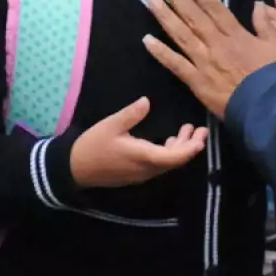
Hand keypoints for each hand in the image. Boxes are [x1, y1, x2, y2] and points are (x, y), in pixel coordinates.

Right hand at [69, 97, 208, 188]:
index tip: (201, 136)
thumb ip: (131, 114)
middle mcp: (146, 169)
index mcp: (143, 156)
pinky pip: (159, 165)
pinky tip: (168, 141)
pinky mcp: (136, 173)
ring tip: (186, 130)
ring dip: (180, 149)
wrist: (75, 169)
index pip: (175, 157)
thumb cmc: (93, 146)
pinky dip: (169, 153)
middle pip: (175, 161)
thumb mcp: (110, 125)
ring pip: (168, 163)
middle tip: (200, 130)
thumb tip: (147, 101)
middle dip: (190, 146)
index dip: (191, 148)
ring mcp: (142, 173)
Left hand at [143, 0, 275, 118]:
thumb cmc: (275, 77)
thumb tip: (258, 3)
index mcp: (236, 35)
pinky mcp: (197, 81)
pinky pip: (176, 64)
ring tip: (151, 0)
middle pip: (194, 17)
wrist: (268, 107)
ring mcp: (204, 62)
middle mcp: (216, 44)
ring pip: (181, 35)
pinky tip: (147, 40)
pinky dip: (161, 53)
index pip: (214, 9)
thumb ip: (265, 24)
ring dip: (165, 17)